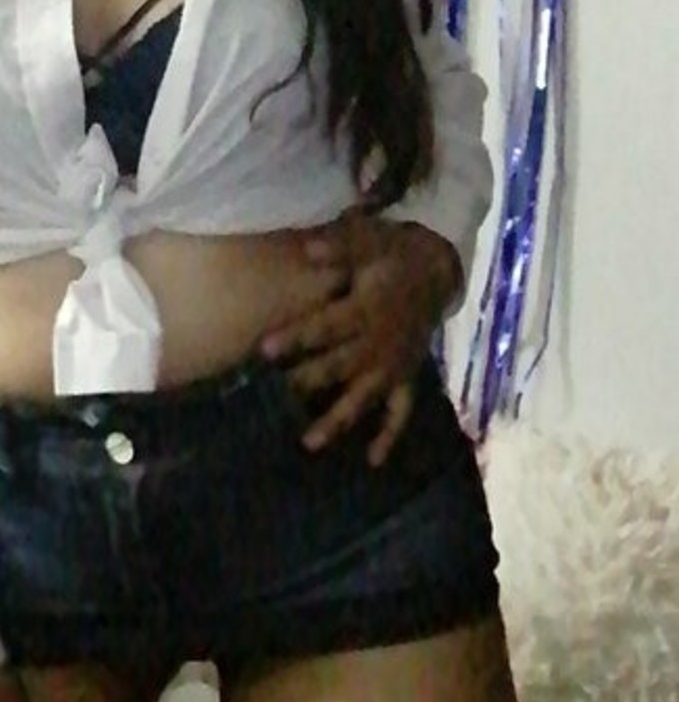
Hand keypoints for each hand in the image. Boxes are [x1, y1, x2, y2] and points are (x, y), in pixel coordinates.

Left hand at [261, 212, 460, 464]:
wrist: (437, 269)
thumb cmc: (393, 254)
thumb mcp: (369, 240)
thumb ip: (339, 247)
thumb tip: (309, 249)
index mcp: (367, 309)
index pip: (326, 326)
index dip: (296, 337)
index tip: (264, 351)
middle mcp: (380, 342)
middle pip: (340, 366)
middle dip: (309, 382)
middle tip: (278, 398)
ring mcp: (394, 365)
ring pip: (364, 397)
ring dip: (338, 419)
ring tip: (309, 442)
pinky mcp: (407, 377)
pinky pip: (401, 412)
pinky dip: (389, 436)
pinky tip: (372, 461)